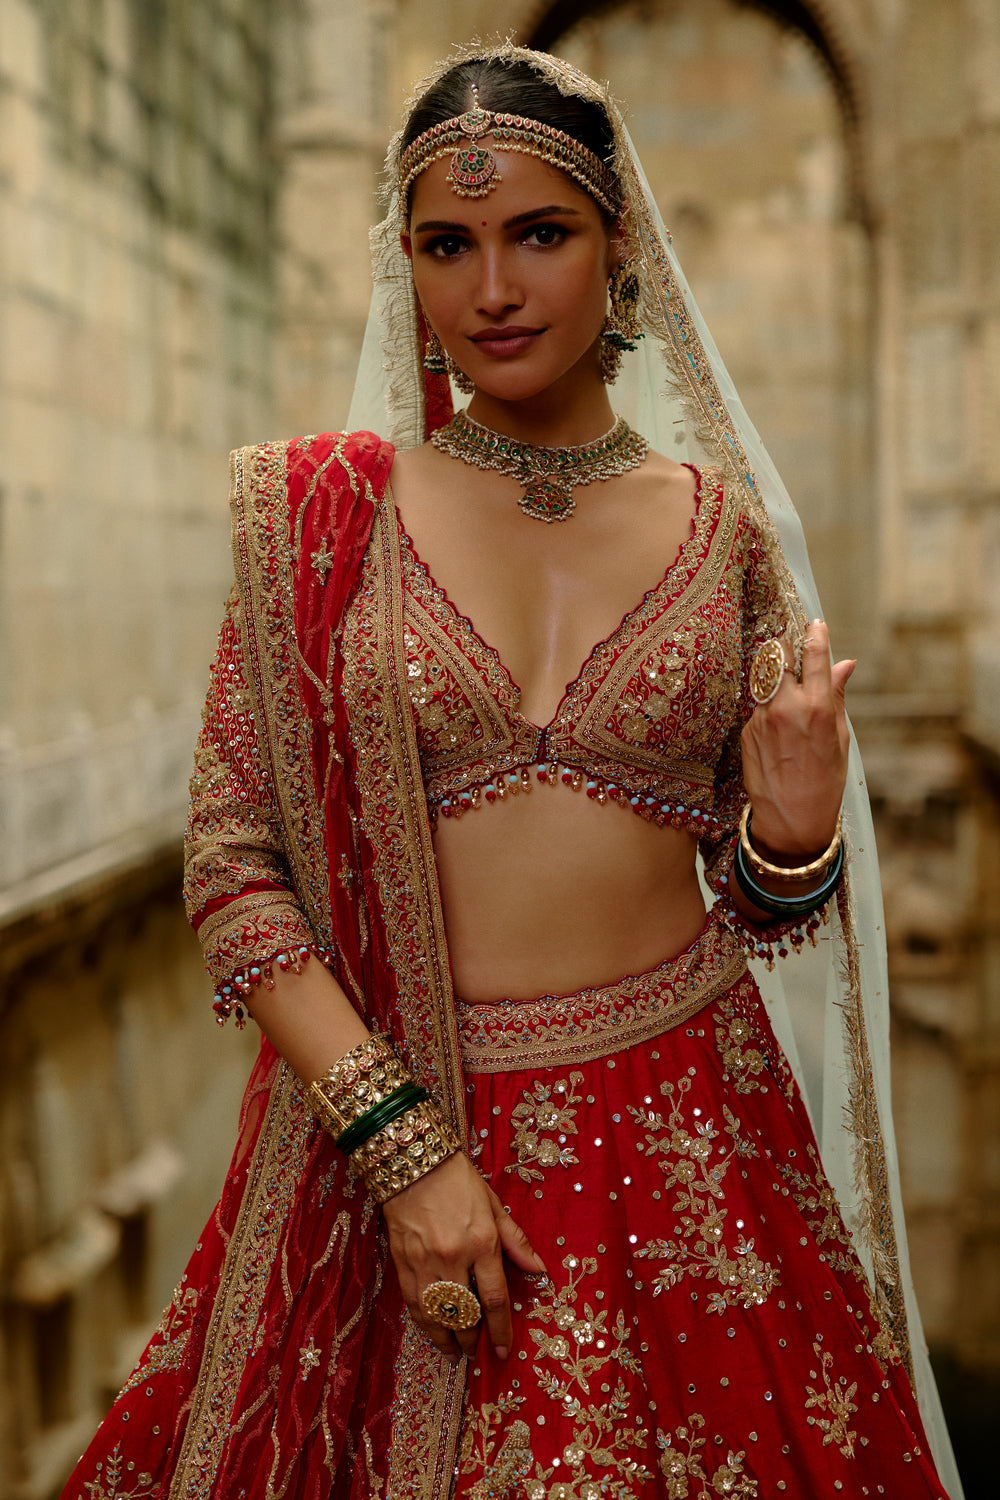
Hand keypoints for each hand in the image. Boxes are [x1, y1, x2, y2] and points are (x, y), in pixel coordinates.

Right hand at [381, 1151, 545, 1364]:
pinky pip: (414, 1304)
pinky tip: (431, 1332)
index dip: (500, 1330)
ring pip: (437, 1316)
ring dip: (446, 1339)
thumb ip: (516, 1241)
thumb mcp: (494, 1205)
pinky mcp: (402, 1262)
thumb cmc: (458, 1181)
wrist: (414, 1162)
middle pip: (464, 1314)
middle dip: (472, 1338)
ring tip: (454, 1353)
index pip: (495, 1299)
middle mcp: (453, 1257)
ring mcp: (425, 1261)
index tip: (503, 1351)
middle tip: (476, 1350)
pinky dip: (424, 1323)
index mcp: (482, 1242)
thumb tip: (539, 1271)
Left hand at [740, 620, 854, 861]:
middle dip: (784, 650)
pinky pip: (757, 706)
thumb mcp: (840, 738)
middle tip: (792, 652)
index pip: (813, 655)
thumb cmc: (825, 781)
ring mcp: (762, 718)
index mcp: (818, 708)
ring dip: (775, 680)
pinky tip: (778, 731)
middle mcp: (786, 707)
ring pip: (764, 680)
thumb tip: (844, 663)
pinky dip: (767, 708)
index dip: (815, 633)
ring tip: (788, 697)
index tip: (815, 623)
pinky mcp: (747, 730)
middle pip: (777, 656)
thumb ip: (838, 695)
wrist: (791, 819)